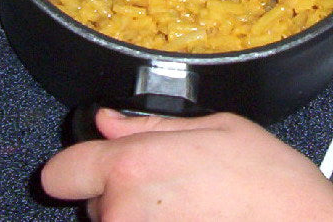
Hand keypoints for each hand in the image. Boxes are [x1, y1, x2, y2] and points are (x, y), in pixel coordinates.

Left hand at [41, 108, 332, 221]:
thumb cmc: (269, 184)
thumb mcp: (216, 127)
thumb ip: (152, 126)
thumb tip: (110, 120)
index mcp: (132, 166)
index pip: (63, 171)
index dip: (78, 164)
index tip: (89, 166)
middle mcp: (123, 213)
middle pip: (96, 201)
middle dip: (125, 192)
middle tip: (174, 185)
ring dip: (141, 218)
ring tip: (192, 209)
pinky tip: (195, 221)